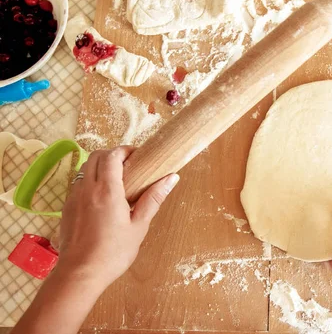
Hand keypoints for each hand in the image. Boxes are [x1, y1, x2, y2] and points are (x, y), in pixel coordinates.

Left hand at [56, 146, 178, 287]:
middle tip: (128, 165)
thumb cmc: (113, 252)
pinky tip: (101, 198)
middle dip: (112, 154)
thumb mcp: (139, 226)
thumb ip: (153, 199)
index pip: (112, 156)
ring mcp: (73, 197)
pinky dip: (89, 180)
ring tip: (115, 180)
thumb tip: (171, 178)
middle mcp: (87, 188)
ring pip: (84, 168)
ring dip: (99, 166)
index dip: (125, 150)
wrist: (80, 273)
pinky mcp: (66, 207)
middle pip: (95, 156)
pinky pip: (77, 183)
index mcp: (107, 190)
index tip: (138, 156)